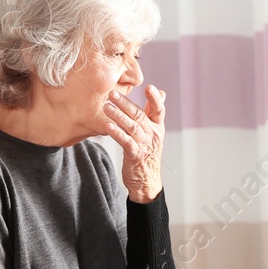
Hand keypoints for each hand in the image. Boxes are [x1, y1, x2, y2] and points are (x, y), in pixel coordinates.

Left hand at [104, 85, 164, 202]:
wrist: (146, 181)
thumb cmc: (147, 153)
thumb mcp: (154, 132)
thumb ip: (153, 112)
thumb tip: (161, 92)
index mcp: (157, 127)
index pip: (159, 110)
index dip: (155, 98)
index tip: (149, 87)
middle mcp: (153, 134)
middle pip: (139, 115)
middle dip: (125, 103)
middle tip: (112, 93)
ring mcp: (144, 145)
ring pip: (132, 127)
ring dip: (118, 115)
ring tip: (106, 107)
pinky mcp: (135, 155)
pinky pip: (125, 142)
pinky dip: (117, 133)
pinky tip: (108, 126)